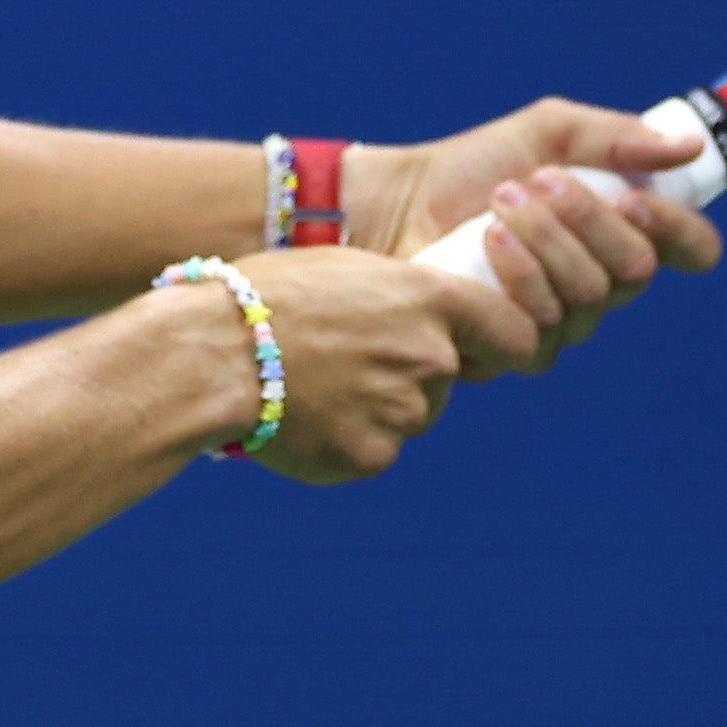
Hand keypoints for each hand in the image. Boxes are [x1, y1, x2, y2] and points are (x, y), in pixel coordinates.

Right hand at [211, 246, 529, 481]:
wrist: (211, 354)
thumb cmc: (266, 296)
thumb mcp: (348, 270)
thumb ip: (403, 299)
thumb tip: (428, 322)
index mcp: (431, 299)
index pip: (515, 333)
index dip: (501, 343)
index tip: (487, 349)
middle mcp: (430, 357)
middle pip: (446, 378)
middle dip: (409, 374)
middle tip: (349, 359)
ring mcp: (404, 412)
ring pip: (408, 416)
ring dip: (375, 408)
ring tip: (315, 383)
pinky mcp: (372, 456)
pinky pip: (374, 450)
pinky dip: (347, 440)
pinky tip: (305, 415)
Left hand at [342, 98, 724, 368]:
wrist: (396, 201)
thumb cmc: (472, 166)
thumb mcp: (546, 133)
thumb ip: (615, 137)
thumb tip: (689, 146)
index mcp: (621, 232)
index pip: (691, 249)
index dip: (679, 230)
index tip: (638, 197)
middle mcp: (601, 284)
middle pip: (636, 271)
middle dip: (589, 220)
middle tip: (541, 182)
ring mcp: (562, 322)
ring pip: (590, 296)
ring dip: (546, 239)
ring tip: (501, 201)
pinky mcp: (516, 349)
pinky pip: (545, 327)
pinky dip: (519, 275)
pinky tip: (487, 241)